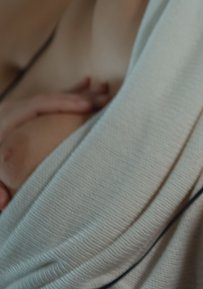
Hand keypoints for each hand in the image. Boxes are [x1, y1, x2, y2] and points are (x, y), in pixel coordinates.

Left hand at [0, 77, 110, 210]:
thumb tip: (4, 204)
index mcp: (4, 121)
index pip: (39, 105)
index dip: (64, 103)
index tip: (88, 106)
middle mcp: (12, 111)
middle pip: (51, 99)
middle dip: (81, 97)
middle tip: (106, 98)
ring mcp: (19, 110)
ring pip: (53, 98)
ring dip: (80, 94)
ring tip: (104, 89)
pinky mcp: (24, 113)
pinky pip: (51, 101)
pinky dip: (70, 94)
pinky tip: (86, 85)